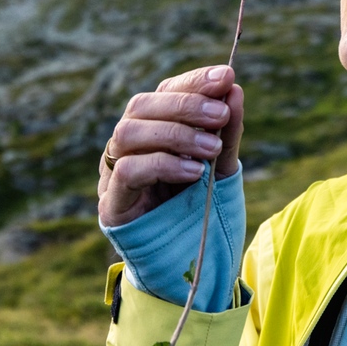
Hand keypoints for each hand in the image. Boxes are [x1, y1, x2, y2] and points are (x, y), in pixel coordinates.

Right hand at [98, 65, 243, 227]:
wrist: (188, 267)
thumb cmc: (199, 211)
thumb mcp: (222, 168)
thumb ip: (226, 132)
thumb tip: (234, 90)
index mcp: (151, 130)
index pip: (164, 92)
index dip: (193, 81)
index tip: (226, 77)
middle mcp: (127, 146)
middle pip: (140, 106)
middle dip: (185, 105)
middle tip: (221, 115)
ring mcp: (113, 172)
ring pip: (128, 133)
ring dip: (175, 134)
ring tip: (211, 148)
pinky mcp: (112, 203)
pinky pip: (128, 171)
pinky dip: (164, 164)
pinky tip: (194, 172)